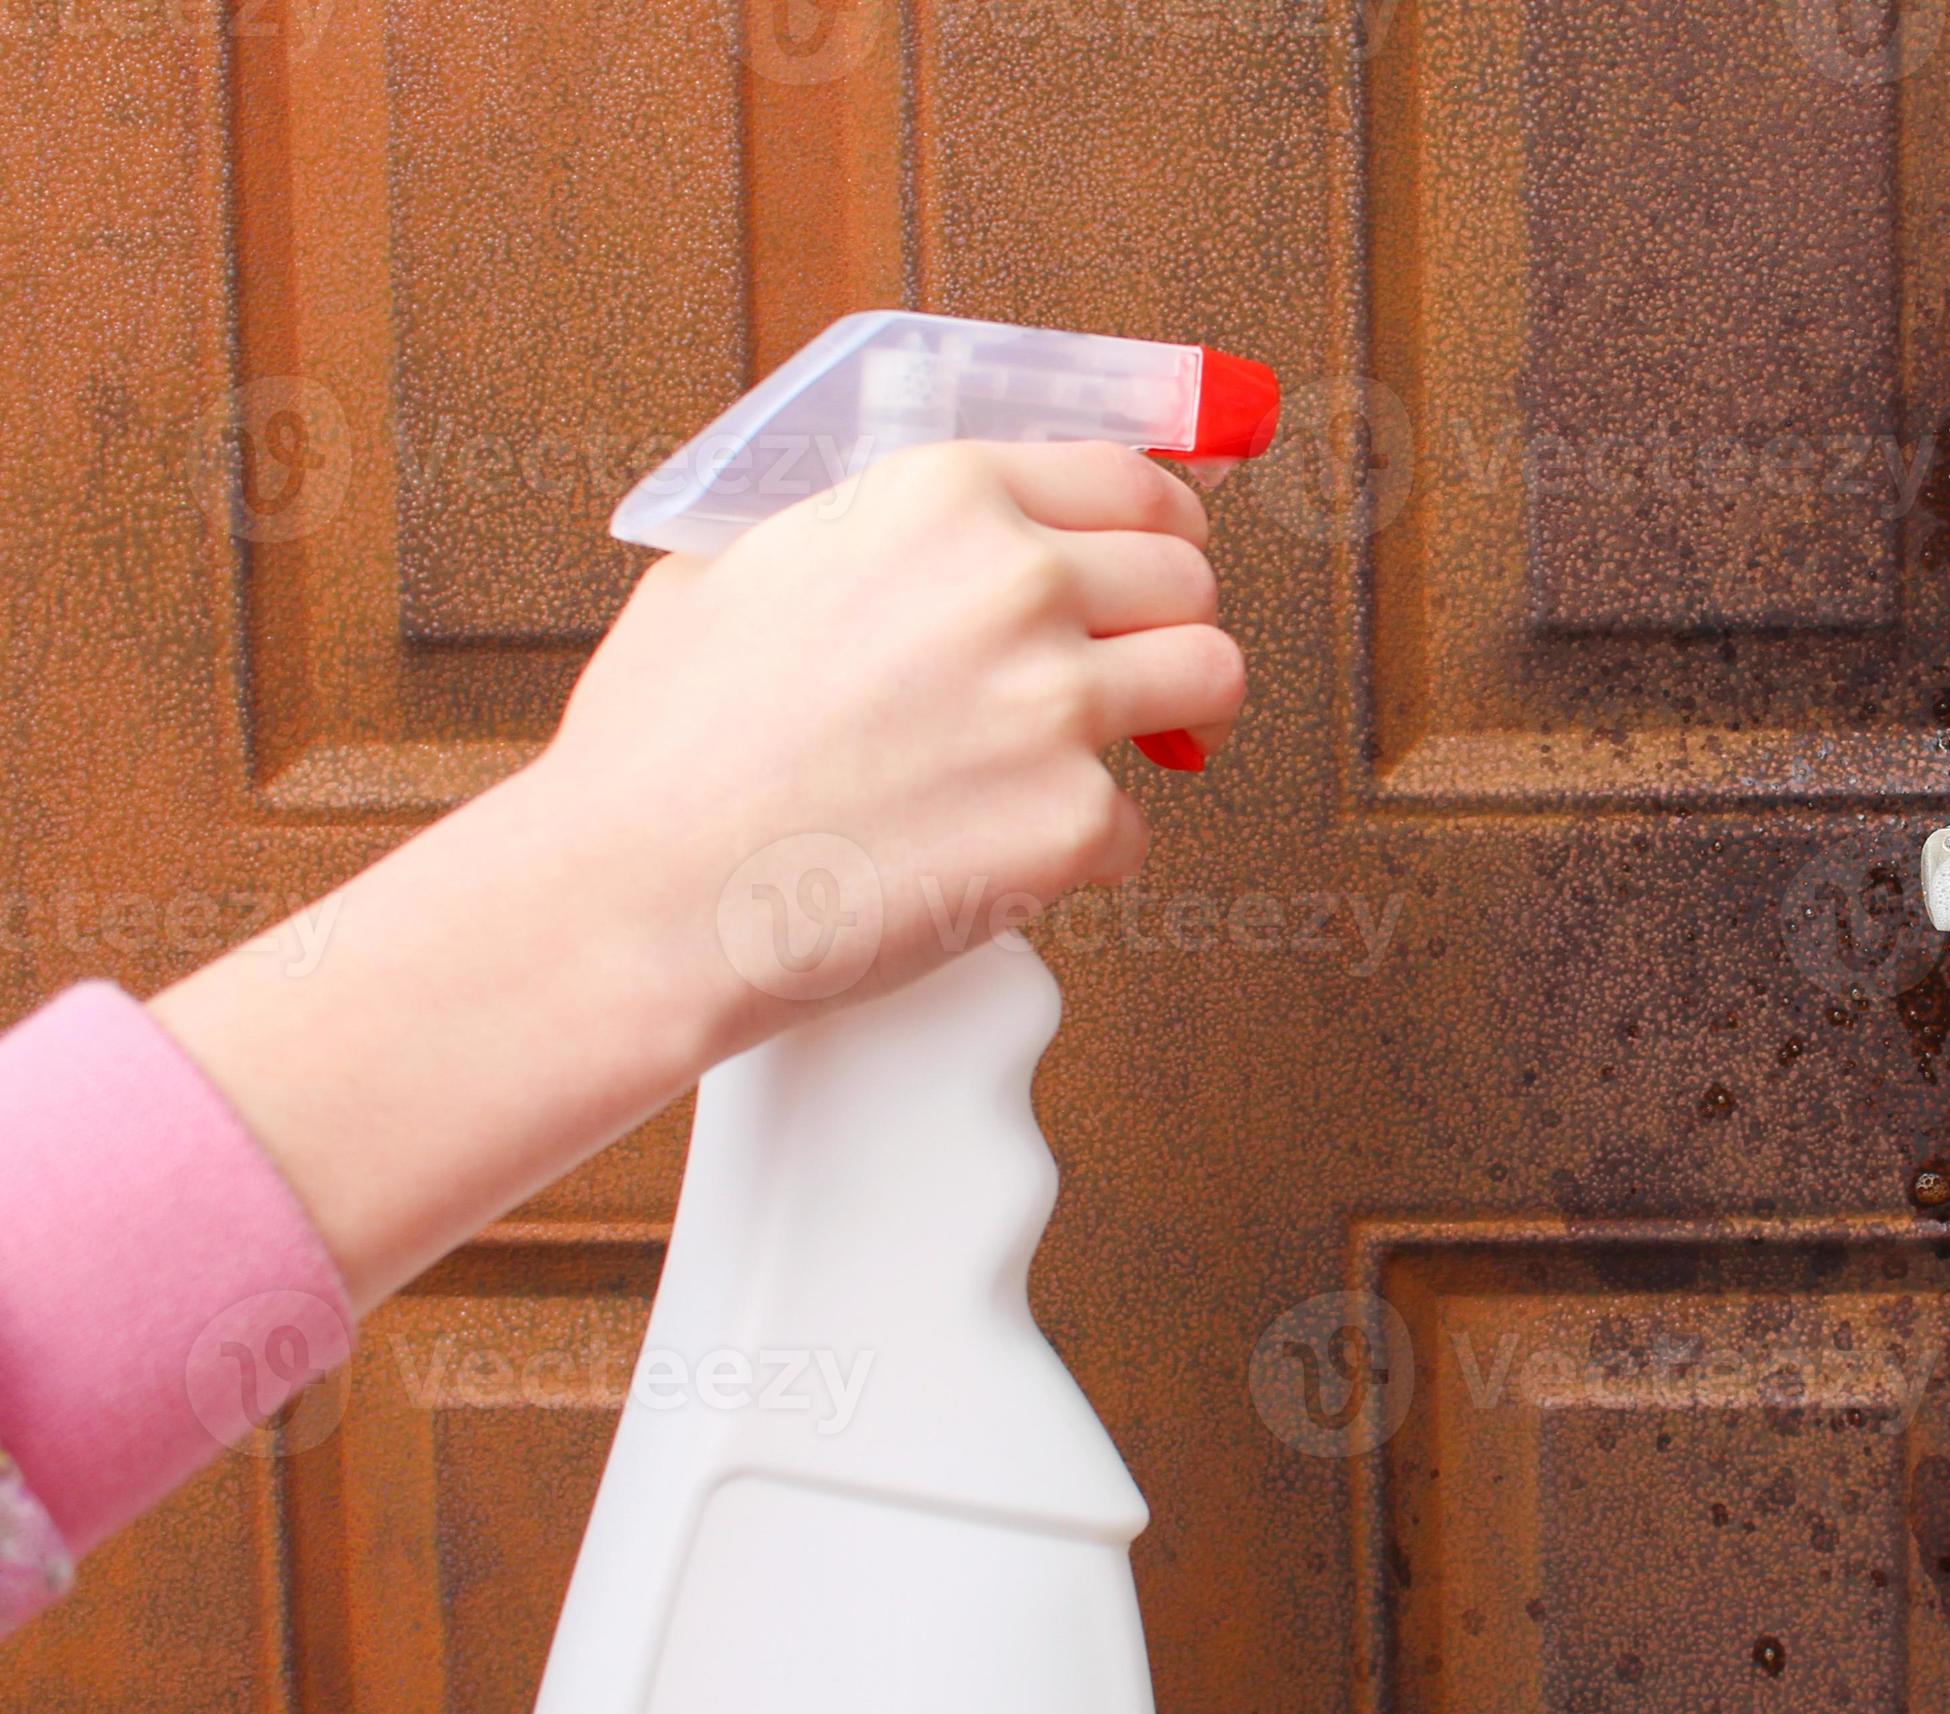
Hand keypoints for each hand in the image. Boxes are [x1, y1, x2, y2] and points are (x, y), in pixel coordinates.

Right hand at [152, 441, 1243, 1306]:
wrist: (637, 894)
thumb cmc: (662, 746)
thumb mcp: (739, 565)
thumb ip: (861, 532)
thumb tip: (924, 534)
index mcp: (943, 496)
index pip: (1131, 480)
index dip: (1157, 526)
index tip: (1154, 559)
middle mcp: (1017, 583)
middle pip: (1188, 578)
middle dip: (1165, 624)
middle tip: (1133, 671)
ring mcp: (1055, 705)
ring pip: (1209, 680)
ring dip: (1174, 719)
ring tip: (1109, 752)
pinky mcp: (1073, 824)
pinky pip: (1138, 823)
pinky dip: (1085, 848)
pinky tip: (996, 854)